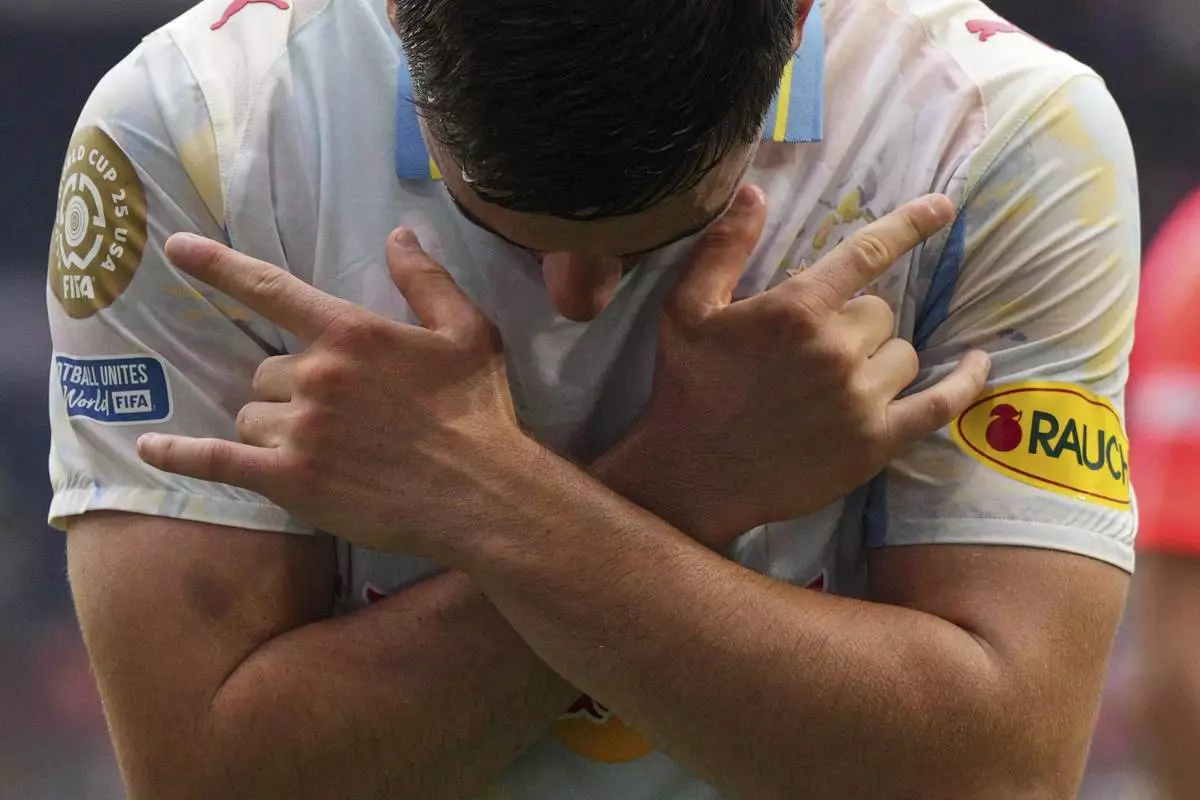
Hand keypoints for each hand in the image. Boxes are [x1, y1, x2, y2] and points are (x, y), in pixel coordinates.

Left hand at [138, 230, 527, 557]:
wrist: (482, 492)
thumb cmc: (479, 411)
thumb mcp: (467, 332)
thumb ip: (426, 281)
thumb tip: (398, 234)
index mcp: (351, 333)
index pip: (271, 290)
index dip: (220, 266)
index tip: (174, 248)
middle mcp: (316, 375)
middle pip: (266, 371)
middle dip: (290, 389)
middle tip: (338, 416)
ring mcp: (299, 429)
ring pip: (251, 416)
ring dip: (272, 426)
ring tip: (321, 450)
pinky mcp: (290, 480)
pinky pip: (218, 460)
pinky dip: (181, 453)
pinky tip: (151, 448)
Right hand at [622, 186, 989, 543]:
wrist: (693, 476)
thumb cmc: (687, 389)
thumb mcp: (686, 310)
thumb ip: (723, 248)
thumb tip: (756, 192)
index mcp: (795, 311)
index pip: (867, 253)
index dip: (909, 224)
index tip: (942, 206)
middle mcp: (835, 349)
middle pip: (881, 313)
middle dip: (854, 322)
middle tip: (813, 351)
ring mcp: (860, 399)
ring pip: (903, 355)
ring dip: (879, 359)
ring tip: (836, 382)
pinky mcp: (875, 443)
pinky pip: (941, 404)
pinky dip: (965, 383)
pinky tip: (978, 364)